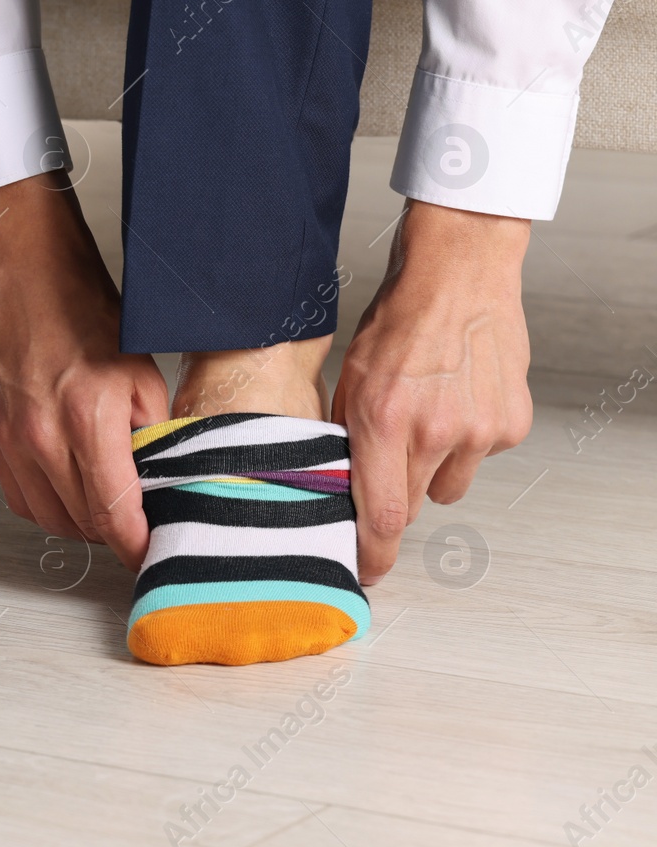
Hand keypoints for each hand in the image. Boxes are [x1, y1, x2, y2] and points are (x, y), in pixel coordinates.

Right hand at [0, 176, 169, 567]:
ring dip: (78, 525)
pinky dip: (45, 507)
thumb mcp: (141, 371)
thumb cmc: (83, 310)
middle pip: (80, 523)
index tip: (150, 551)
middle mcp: (41, 435)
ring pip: (47, 517)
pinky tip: (66, 491)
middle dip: (113, 534)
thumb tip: (160, 480)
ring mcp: (10, 438)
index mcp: (87, 418)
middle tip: (136, 525)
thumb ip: (152, 433)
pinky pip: (18, 497)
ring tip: (103, 509)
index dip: (135, 544)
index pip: (113, 513)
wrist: (26, 275)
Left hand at [333, 200, 532, 582]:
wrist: (459, 276)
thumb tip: (335, 489)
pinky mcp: (511, 425)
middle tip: (389, 462)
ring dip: (432, 467)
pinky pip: (480, 457)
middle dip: (395, 496)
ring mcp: (479, 431)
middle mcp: (435, 433)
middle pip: (411, 506)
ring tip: (425, 418)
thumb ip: (345, 437)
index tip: (366, 570)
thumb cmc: (397, 321)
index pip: (381, 517)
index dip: (372, 554)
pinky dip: (467, 441)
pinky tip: (457, 400)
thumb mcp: (350, 379)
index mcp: (383, 422)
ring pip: (447, 486)